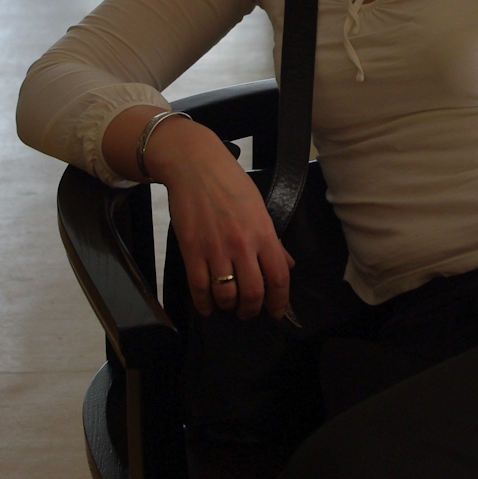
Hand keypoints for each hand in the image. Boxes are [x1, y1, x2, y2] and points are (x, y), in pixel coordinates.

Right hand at [138, 116, 293, 320]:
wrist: (194, 166)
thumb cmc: (229, 183)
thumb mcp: (259, 208)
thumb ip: (273, 241)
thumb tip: (285, 266)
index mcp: (263, 233)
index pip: (278, 278)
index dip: (279, 302)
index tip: (277, 312)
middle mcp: (242, 244)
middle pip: (253, 293)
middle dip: (252, 310)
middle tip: (249, 311)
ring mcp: (216, 249)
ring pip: (226, 295)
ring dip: (229, 306)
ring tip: (228, 305)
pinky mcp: (192, 250)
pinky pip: (199, 288)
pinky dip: (204, 304)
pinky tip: (207, 307)